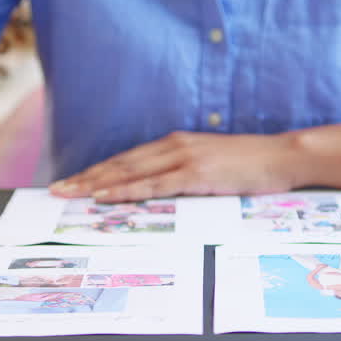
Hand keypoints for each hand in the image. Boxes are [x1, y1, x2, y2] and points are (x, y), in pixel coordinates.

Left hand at [48, 131, 300, 201]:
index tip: (73, 182)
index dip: (98, 171)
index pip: (128, 159)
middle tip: (57, 191)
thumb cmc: (253, 165)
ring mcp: (184, 157)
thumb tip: (165, 192)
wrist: (283, 156)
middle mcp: (175, 145)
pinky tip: (105, 198)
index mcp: (177, 143)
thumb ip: (187, 174)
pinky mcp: (196, 173)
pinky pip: (153, 185)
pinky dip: (125, 191)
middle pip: (120, 163)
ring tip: (69, 195)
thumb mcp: (214, 166)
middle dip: (85, 178)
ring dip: (95, 185)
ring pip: (129, 173)